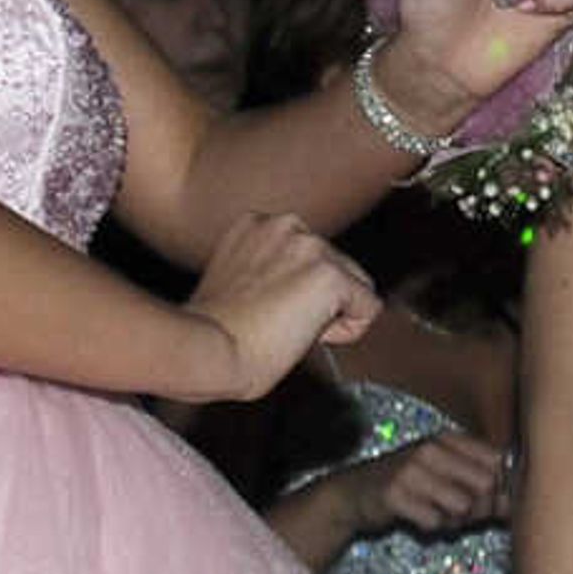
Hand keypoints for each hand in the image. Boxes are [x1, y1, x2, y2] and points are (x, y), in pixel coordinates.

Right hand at [183, 213, 376, 401]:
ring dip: (330, 314)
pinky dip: (345, 333)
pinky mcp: (331, 276)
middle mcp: (285, 225)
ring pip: (356, 287)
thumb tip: (292, 290)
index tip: (265, 310)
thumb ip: (266, 271)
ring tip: (285, 329)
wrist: (205, 350)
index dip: (292, 292)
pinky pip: (367, 311)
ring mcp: (311, 247)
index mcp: (256, 223)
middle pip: (337, 266)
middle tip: (275, 324)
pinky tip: (304, 336)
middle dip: (317, 300)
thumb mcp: (235, 280)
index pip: (308, 254)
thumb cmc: (209, 332)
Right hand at [348, 431, 506, 536]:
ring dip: (456, 521)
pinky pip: (434, 521)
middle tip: (463, 516)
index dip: (503, 488)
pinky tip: (420, 520)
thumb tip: (516, 505)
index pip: (499, 461)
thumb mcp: (445, 476)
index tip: (491, 504)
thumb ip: (481, 487)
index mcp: (448, 439)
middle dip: (481, 509)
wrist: (353, 493)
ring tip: (440, 517)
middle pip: (486, 485)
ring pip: (463, 506)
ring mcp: (411, 470)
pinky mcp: (394, 494)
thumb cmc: (407, 486)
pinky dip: (432, 528)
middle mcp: (431, 449)